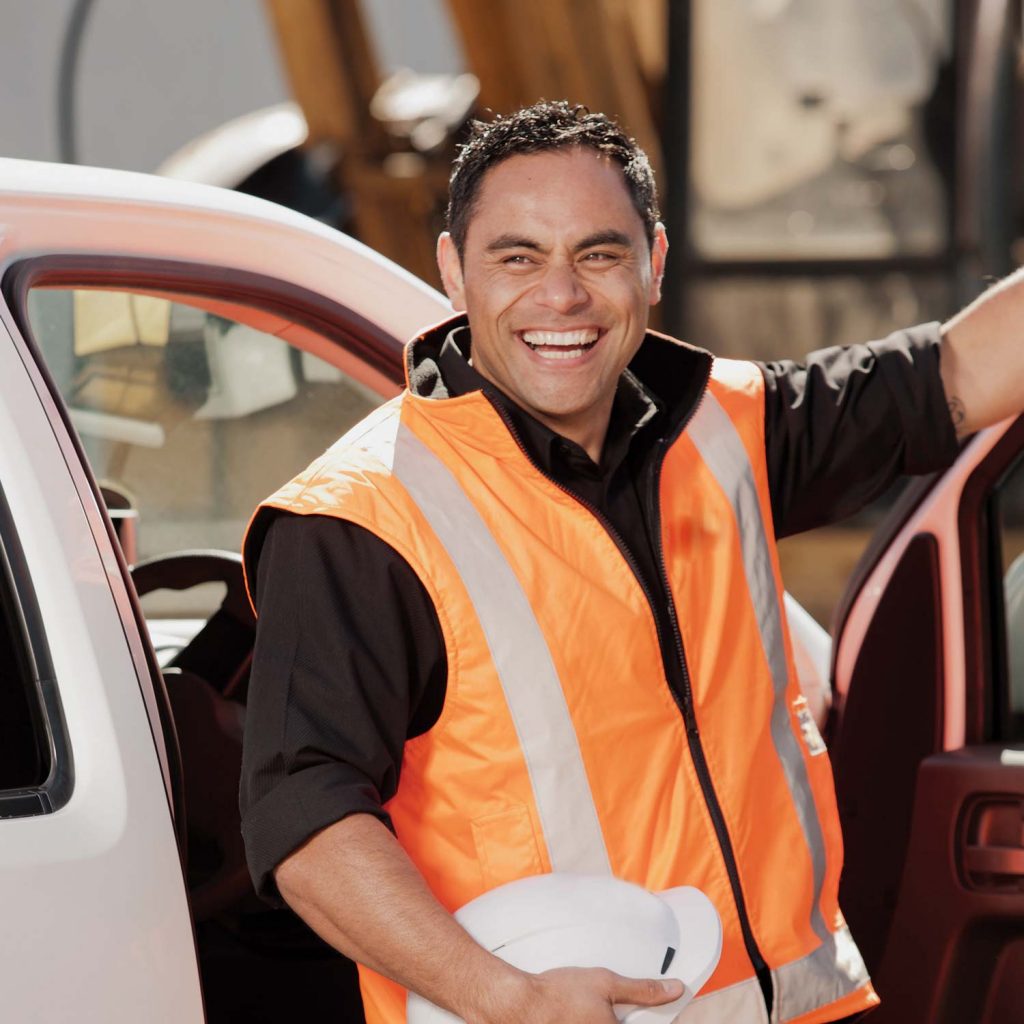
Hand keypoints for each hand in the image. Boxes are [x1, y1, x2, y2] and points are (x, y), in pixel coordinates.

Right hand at [470, 965, 683, 1023]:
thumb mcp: (606, 983)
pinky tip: (581, 1016)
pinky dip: (590, 1020)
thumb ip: (644, 990)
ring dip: (604, 1018)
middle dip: (621, 1016)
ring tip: (590, 1011)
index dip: (656, 1019)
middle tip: (607, 1008)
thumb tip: (674, 990)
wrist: (522, 1005)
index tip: (654, 1013)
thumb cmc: (559, 994)